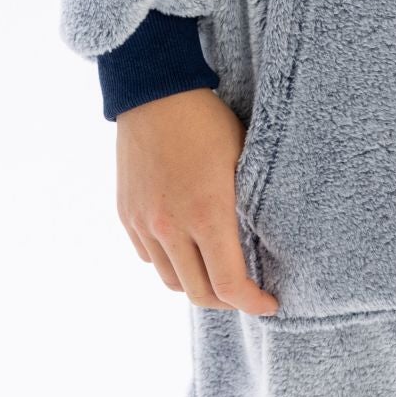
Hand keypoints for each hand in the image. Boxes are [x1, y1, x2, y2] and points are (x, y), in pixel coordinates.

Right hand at [114, 88, 279, 313]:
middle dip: (227, 301)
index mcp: (207, 213)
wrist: (155, 92)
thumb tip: (263, 245)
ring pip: (171, 280)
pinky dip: (170, 262)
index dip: (252, 303)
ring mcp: (144, 222)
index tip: (269, 304)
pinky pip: (149, 257)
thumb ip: (248, 208)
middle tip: (246, 293)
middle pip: (199, 293)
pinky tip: (186, 247)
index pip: (229, 284)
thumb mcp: (243, 160)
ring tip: (216, 271)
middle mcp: (171, 226)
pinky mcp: (126, 214)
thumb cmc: (208, 121)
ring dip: (196, 284)